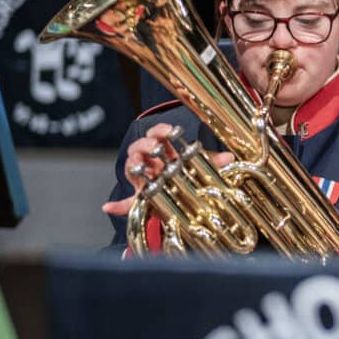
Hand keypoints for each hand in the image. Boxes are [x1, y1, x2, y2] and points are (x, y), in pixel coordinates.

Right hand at [101, 123, 234, 216]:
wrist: (188, 204)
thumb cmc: (191, 181)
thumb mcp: (204, 171)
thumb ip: (214, 164)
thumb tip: (230, 158)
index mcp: (165, 154)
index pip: (158, 136)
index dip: (161, 131)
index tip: (171, 132)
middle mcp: (151, 164)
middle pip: (140, 148)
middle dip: (146, 144)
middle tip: (155, 147)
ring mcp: (144, 180)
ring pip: (132, 167)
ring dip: (134, 163)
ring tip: (140, 163)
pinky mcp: (141, 199)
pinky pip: (126, 204)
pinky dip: (117, 206)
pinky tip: (108, 207)